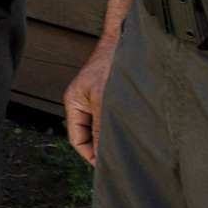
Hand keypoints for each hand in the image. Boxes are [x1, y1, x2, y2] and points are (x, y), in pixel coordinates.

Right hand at [64, 36, 118, 164]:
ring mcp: (96, 99)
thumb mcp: (103, 99)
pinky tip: (134, 133)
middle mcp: (83, 103)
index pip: (77, 139)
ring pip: (102, 127)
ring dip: (113, 137)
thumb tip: (102, 153)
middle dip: (102, 148)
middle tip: (121, 162)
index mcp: (74, 103)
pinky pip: (112, 118)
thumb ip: (100, 126)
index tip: (108, 167)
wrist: (125, 40)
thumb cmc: (110, 64)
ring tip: (129, 149)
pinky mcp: (110, 96)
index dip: (90, 155)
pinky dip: (120, 127)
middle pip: (89, 135)